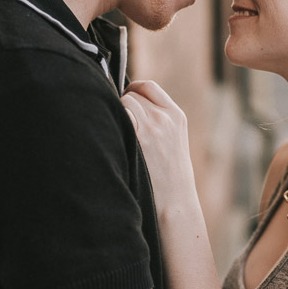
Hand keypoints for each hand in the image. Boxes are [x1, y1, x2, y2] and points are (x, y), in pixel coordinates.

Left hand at [121, 81, 196, 215]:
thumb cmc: (169, 176)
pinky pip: (119, 115)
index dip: (133, 90)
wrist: (175, 201)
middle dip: (122, 105)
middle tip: (118, 124)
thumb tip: (128, 103)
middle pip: (132, 94)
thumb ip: (159, 120)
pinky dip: (111, 122)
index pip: (148, 87)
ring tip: (115, 133)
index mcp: (176, 115)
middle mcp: (165, 118)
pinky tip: (111, 137)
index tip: (125, 101)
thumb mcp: (174, 140)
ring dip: (116, 114)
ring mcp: (152, 127)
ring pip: (123, 102)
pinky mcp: (139, 139)